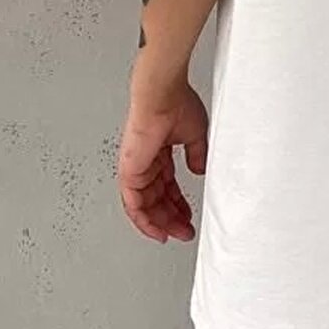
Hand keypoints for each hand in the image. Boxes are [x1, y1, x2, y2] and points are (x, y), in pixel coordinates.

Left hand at [116, 78, 207, 241]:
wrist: (163, 94)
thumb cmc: (176, 104)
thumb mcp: (195, 134)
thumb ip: (196, 155)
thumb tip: (199, 170)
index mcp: (159, 151)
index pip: (166, 184)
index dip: (177, 202)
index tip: (188, 216)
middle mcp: (146, 161)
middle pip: (156, 198)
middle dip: (171, 217)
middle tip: (184, 231)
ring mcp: (136, 167)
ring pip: (145, 205)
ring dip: (160, 222)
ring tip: (175, 234)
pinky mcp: (130, 171)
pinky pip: (133, 204)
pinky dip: (144, 220)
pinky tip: (157, 231)